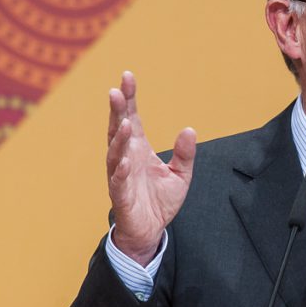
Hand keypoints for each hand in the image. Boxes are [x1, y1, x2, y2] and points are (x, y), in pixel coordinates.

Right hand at [107, 71, 195, 263]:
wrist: (151, 230)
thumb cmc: (160, 200)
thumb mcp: (181, 175)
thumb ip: (185, 154)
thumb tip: (190, 130)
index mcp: (139, 148)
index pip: (132, 117)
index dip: (129, 98)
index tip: (127, 76)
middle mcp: (126, 157)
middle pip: (119, 129)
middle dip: (117, 110)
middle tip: (116, 90)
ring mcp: (120, 175)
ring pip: (115, 152)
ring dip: (119, 138)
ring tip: (124, 123)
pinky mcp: (121, 195)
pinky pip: (117, 181)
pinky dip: (120, 170)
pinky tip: (124, 160)